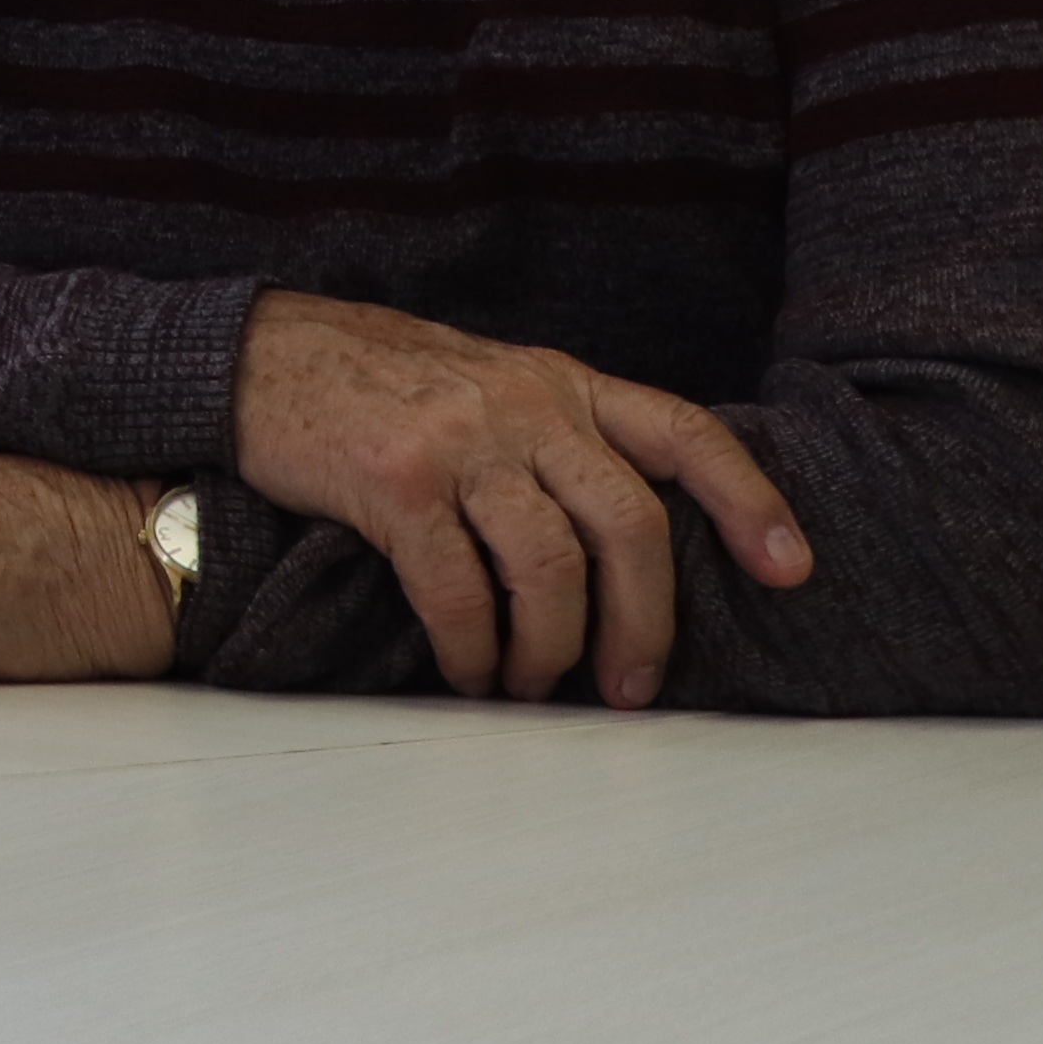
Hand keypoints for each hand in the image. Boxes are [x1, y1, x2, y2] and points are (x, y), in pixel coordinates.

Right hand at [230, 287, 808, 705]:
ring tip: (529, 685)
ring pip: (550, 567)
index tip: (790, 569)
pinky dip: (470, 647)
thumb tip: (616, 551)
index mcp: (560, 382)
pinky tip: (464, 668)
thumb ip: (553, 439)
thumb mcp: (485, 384)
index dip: (748, 500)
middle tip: (629, 689)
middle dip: (645, 624)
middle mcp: (524, 403)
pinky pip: (456, 588)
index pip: (682, 433)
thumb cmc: (372, 384)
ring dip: (550, 649)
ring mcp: (460, 440)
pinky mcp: (395, 481)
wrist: (253, 354)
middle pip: (629, 523)